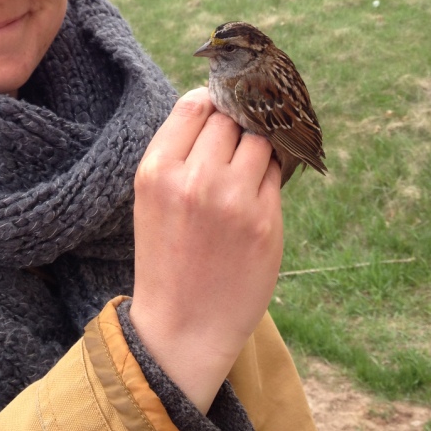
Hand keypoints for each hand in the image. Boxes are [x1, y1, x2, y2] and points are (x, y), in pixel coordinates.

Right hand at [129, 87, 282, 413]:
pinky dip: (269, 176)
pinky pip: (277, 174)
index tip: (216, 116)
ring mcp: (234, 200)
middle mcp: (195, 179)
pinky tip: (254, 197)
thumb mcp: (153, 198)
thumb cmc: (167, 256)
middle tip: (231, 151)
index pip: (194, 104)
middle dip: (234, 127)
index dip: (210, 105)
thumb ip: (179, 153)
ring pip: (260, 141)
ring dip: (257, 149)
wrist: (182, 326)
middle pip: (230, 119)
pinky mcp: (266, 221)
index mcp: (157, 171)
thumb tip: (219, 105)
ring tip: (243, 174)